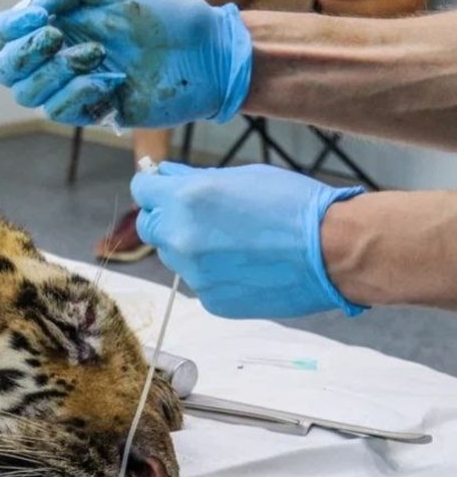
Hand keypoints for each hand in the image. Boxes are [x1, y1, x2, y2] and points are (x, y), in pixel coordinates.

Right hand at [0, 0, 252, 127]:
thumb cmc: (166, 15)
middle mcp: (58, 56)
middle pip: (6, 69)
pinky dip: (80, 93)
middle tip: (59, 38)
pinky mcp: (90, 111)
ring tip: (98, 56)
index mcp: (58, 23)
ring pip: (28, 94)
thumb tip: (35, 7)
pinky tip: (111, 81)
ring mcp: (72, 86)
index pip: (4, 34)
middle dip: (26, 54)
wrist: (205, 53)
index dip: (11, 29)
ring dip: (57, 73)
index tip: (42, 17)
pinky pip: (60, 111)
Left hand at [131, 162, 365, 318]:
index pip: (141, 189)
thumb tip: (165, 176)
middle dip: (165, 218)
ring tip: (235, 242)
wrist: (334, 251)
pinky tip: (246, 265)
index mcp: (186, 199)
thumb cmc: (294, 206)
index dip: (153, 186)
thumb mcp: (242, 176)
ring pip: (173, 256)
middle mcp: (181, 238)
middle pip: (149, 226)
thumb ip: (194, 179)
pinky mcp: (210, 300)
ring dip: (190, 247)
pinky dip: (213, 273)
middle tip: (201, 216)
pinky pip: (198, 282)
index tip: (163, 188)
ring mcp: (193, 274)